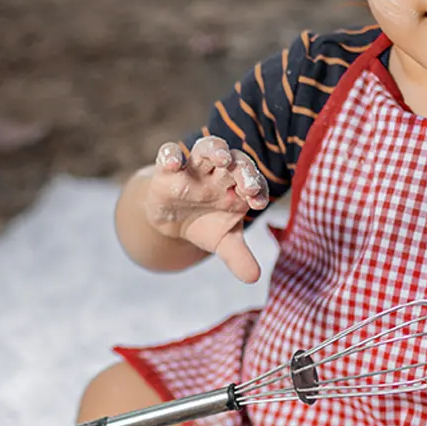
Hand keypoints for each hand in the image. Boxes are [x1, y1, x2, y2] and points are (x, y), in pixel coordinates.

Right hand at [143, 135, 269, 282]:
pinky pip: (168, 153)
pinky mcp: (167, 170)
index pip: (254, 182)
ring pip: (207, 148)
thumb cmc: (206, 224)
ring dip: (215, 150)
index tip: (258, 202)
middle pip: (236, 161)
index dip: (258, 189)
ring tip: (221, 158)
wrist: (173, 221)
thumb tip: (253, 278)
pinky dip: (170, 154)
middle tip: (247, 185)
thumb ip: (238, 257)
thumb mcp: (223, 243)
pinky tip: (172, 162)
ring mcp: (194, 169)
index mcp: (239, 187)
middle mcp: (219, 173)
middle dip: (243, 170)